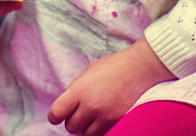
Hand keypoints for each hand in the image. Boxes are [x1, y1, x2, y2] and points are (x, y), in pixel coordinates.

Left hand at [48, 38, 174, 135]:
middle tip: (80, 113)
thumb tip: (65, 107)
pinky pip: (102, 134)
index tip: (58, 115)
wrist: (139, 68)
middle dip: (73, 121)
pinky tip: (103, 119)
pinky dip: (100, 129)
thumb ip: (75, 91)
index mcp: (79, 91)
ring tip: (93, 116)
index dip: (55, 116)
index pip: (56, 114)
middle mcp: (90, 106)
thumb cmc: (113, 67)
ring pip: (86, 135)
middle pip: (71, 127)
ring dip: (87, 128)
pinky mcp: (117, 122)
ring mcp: (105, 116)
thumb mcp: (88, 73)